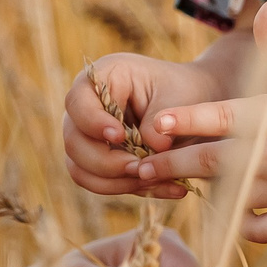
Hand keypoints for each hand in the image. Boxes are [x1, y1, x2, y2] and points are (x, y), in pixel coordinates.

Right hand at [62, 52, 226, 199]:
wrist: (193, 106)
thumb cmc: (182, 91)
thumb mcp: (177, 96)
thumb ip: (161, 119)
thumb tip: (153, 147)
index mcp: (102, 78)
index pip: (77, 101)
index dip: (93, 122)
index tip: (120, 136)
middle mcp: (86, 109)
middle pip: (74, 142)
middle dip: (105, 161)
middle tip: (139, 166)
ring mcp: (88, 137)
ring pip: (80, 169)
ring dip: (115, 181)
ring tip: (152, 180)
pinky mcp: (98, 162)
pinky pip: (99, 183)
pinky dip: (127, 188)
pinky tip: (160, 187)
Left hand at [119, 1, 266, 244]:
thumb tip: (263, 7)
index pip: (218, 117)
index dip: (182, 122)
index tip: (153, 127)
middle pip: (211, 164)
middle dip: (172, 166)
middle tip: (140, 168)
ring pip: (230, 199)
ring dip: (202, 193)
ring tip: (177, 185)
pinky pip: (259, 230)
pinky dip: (240, 224)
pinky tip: (229, 211)